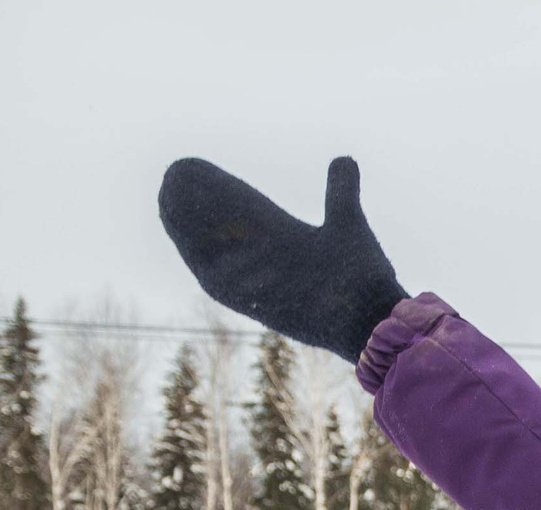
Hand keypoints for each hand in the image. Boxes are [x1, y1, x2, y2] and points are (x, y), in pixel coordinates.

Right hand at [158, 156, 407, 363]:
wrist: (374, 319)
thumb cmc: (365, 280)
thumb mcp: (347, 223)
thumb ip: (340, 191)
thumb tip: (343, 158)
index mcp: (285, 240)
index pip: (242, 212)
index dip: (218, 193)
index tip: (195, 169)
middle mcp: (267, 261)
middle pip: (219, 230)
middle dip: (193, 207)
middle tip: (170, 178)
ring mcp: (260, 282)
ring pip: (212, 251)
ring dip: (187, 226)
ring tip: (165, 195)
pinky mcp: (257, 304)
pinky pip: (216, 279)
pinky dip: (198, 255)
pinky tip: (178, 228)